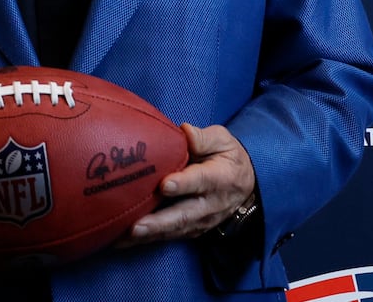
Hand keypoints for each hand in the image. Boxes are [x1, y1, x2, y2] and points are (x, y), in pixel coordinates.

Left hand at [122, 122, 255, 243]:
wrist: (245, 184)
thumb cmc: (227, 157)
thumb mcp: (222, 140)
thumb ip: (203, 138)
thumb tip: (184, 132)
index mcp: (218, 177)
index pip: (199, 181)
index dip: (182, 184)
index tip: (164, 186)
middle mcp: (210, 203)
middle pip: (184, 214)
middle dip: (159, 222)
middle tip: (136, 226)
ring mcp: (202, 219)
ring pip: (176, 228)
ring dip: (151, 234)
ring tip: (127, 237)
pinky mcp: (193, 228)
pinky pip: (172, 235)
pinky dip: (151, 239)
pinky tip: (128, 241)